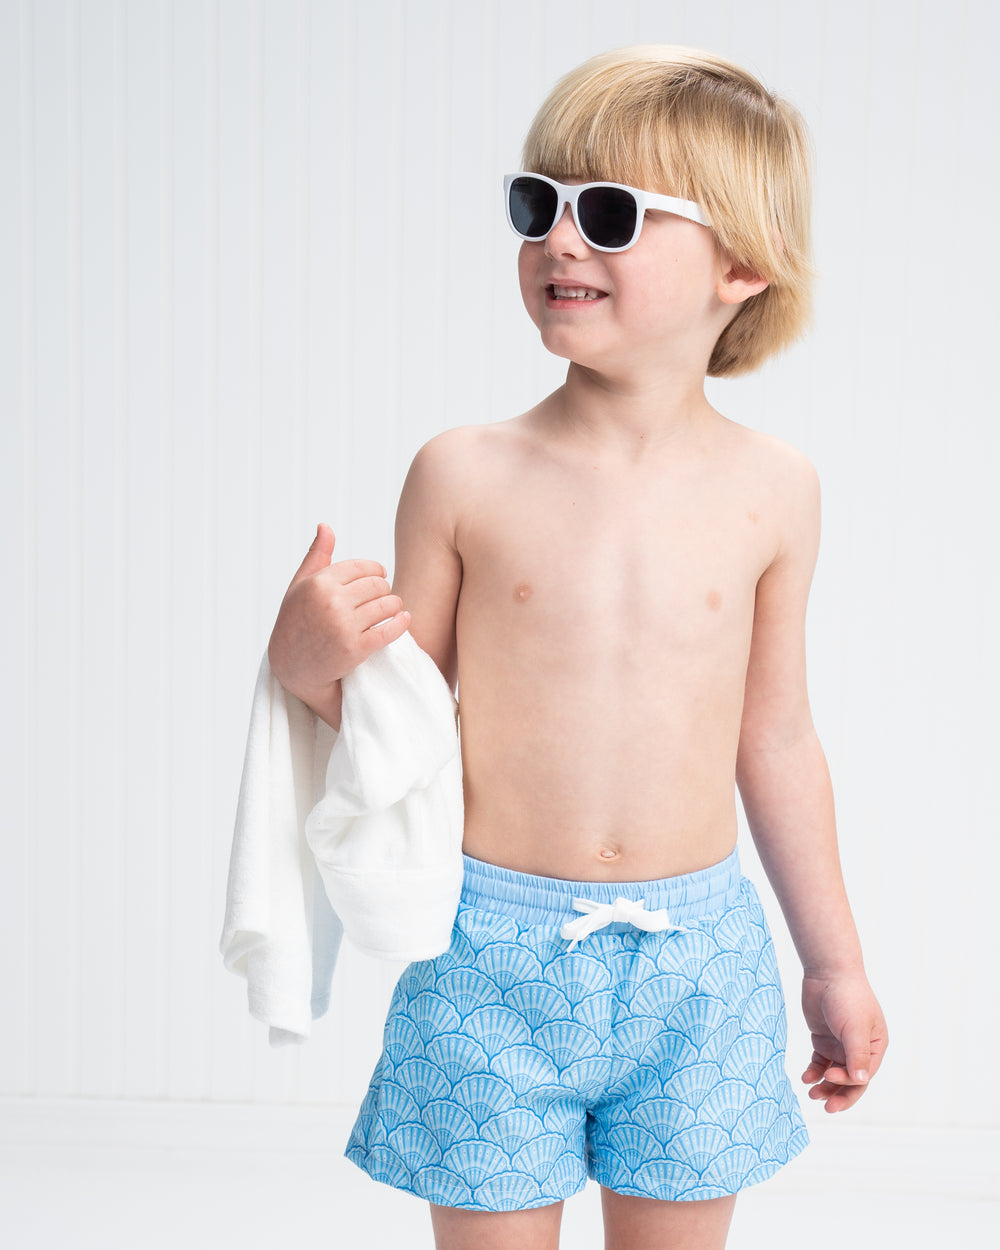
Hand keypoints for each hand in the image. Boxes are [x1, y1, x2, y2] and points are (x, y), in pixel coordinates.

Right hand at [267, 524, 409, 711]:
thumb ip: (317, 556)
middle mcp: (331, 602)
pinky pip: (390, 630)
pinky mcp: (356, 649)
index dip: (375, 570)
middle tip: (384, 595)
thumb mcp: (299, 586)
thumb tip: (325, 525)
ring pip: (387, 605)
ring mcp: (344, 626)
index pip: (361, 567)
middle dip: (384, 589)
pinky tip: (403, 619)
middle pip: (377, 585)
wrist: (291, 666)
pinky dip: (401, 623)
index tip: (379, 576)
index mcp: (319, 583)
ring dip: (395, 605)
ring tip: (393, 607)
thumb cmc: (296, 621)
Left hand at [800, 973, 887, 1112]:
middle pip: (850, 1080)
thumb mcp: (854, 1027)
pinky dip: (813, 1072)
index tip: (829, 1077)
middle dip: (838, 1094)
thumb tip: (861, 1082)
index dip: (847, 1083)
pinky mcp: (823, 1039)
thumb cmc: (847, 997)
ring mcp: (840, 1045)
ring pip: (834, 1074)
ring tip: (811, 1093)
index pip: (863, 1075)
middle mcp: (859, 1049)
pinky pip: (820, 1063)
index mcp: (875, 1046)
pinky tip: (806, 1078)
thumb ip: (857, 1055)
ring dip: (824, 1086)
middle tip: (825, 1107)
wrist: (826, 972)